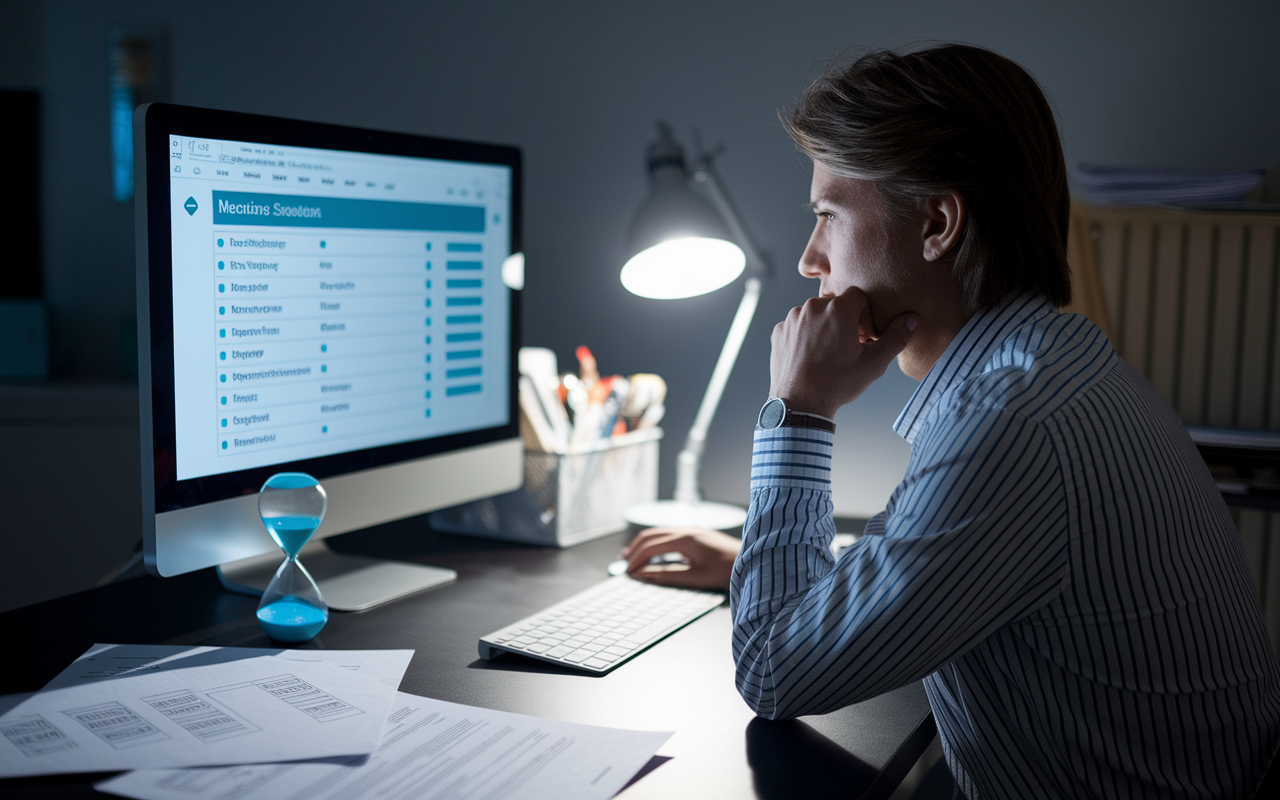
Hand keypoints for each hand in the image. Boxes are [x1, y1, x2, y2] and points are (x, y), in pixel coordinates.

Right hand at [620, 527, 741, 590]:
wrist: (753, 561)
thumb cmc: (728, 571)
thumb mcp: (695, 578)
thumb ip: (667, 576)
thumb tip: (644, 575)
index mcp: (685, 539)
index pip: (651, 547)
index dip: (636, 560)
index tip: (628, 572)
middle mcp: (687, 529)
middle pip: (651, 535)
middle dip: (635, 548)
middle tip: (624, 562)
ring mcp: (693, 529)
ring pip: (660, 532)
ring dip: (645, 544)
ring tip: (633, 556)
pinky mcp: (698, 533)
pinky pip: (670, 534)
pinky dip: (657, 542)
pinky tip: (655, 552)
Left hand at [769, 286, 916, 417]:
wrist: (800, 404)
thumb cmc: (837, 384)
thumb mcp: (874, 363)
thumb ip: (896, 338)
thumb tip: (911, 319)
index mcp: (838, 308)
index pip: (859, 297)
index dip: (866, 316)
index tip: (864, 337)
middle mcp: (812, 307)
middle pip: (837, 305)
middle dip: (846, 321)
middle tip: (849, 348)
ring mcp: (792, 318)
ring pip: (816, 315)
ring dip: (825, 327)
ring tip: (829, 354)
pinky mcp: (780, 331)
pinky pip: (798, 326)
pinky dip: (806, 336)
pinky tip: (811, 357)